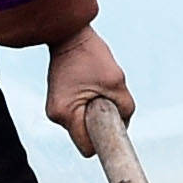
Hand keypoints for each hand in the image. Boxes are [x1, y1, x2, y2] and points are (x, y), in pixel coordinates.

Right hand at [42, 26, 135, 142]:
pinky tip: (90, 85)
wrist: (69, 35)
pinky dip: (90, 106)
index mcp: (67, 114)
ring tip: (96, 87)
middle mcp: (57, 116)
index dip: (103, 143)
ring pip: (84, 125)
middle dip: (100, 124)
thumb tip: (123, 128)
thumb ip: (125, 109)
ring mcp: (56, 110)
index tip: (114, 132)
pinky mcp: (59, 103)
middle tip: (108, 99)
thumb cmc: (91, 55)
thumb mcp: (117, 83)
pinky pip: (80, 115)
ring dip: (96, 113)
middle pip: (86, 137)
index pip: (88, 148)